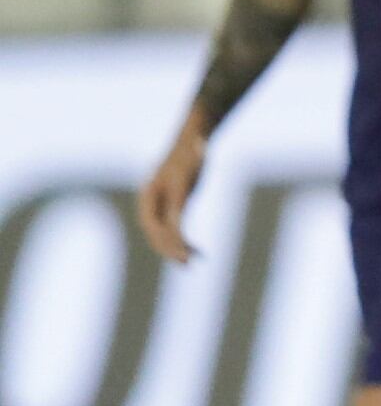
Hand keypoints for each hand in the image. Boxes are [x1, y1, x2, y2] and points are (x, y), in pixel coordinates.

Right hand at [136, 121, 207, 266]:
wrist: (187, 147)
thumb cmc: (193, 149)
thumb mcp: (197, 150)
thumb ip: (198, 148)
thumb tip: (202, 142)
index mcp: (156, 187)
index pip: (163, 217)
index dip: (172, 235)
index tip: (184, 249)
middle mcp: (152, 199)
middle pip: (156, 230)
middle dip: (169, 247)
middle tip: (186, 263)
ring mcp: (157, 206)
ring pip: (160, 235)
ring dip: (174, 249)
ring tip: (191, 263)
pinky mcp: (169, 211)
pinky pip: (170, 231)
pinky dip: (182, 243)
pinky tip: (198, 253)